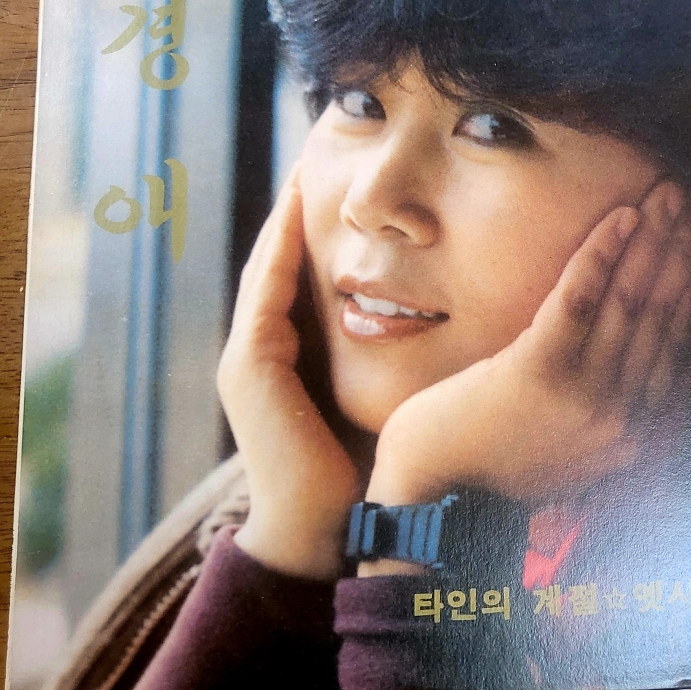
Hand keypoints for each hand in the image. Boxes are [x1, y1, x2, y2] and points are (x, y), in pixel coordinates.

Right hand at [217, 167, 360, 578]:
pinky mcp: (250, 364)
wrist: (328, 527)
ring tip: (305, 170)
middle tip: (316, 162)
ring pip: (268, 268)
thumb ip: (389, 358)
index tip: (340, 192)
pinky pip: (267, 289)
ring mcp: (249, 356)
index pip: (301, 280)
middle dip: (295, 215)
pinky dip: (280, 247)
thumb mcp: (379, 396)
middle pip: (280, 265)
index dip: (315, 234)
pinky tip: (297, 207)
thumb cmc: (363, 468)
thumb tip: (441, 322)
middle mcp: (262, 350)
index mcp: (290, 357)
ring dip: (285, 218)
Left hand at [367, 182, 690, 511]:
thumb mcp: (570, 442)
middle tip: (688, 199)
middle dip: (679, 250)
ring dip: (652, 240)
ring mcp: (587, 397)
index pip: (675, 341)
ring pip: (629, 301)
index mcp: (637, 431)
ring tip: (666, 195)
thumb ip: (611, 403)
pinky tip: (622, 216)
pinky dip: (603, 253)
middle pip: (660, 315)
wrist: (435, 500)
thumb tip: (637, 352)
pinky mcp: (541, 373)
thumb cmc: (495, 463)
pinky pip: (580, 299)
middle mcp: (625, 417)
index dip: (689, 284)